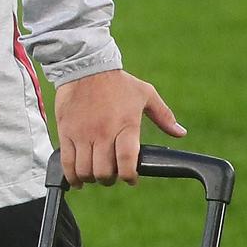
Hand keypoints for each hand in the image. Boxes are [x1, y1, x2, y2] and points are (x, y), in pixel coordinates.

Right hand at [53, 68, 181, 185]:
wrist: (84, 67)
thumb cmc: (118, 82)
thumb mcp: (145, 94)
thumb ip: (164, 116)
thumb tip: (180, 133)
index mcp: (126, 126)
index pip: (127, 162)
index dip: (129, 177)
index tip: (131, 179)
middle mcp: (103, 133)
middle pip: (104, 171)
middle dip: (109, 180)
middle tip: (111, 176)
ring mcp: (83, 134)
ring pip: (85, 170)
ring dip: (91, 178)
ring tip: (95, 175)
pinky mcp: (66, 132)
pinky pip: (67, 161)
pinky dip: (71, 175)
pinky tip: (77, 179)